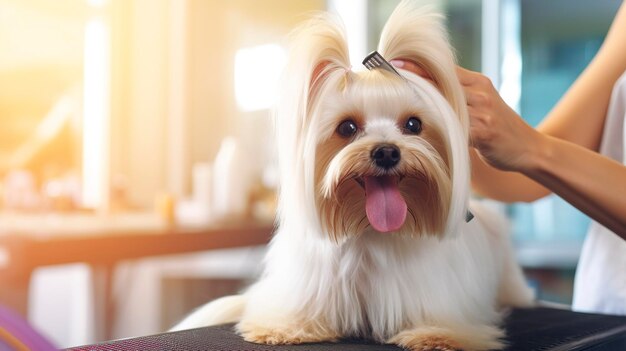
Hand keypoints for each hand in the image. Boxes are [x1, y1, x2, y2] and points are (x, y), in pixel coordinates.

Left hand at [391, 60, 544, 171]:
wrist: (528, 147)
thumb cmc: (499, 128)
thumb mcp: (482, 104)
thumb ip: (460, 96)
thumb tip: (428, 93)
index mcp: (478, 82)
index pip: (444, 70)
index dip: (419, 67)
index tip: (396, 65)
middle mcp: (480, 92)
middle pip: (441, 85)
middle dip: (415, 85)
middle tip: (391, 86)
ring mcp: (484, 111)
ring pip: (446, 106)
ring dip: (423, 109)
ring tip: (401, 111)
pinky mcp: (485, 131)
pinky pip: (457, 129)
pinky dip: (440, 132)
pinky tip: (424, 136)